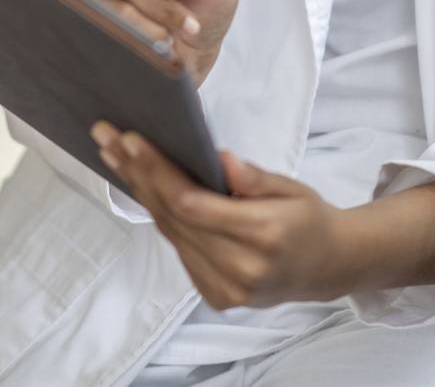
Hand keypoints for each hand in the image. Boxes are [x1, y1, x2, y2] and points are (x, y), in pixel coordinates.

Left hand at [91, 123, 353, 308]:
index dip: (158, 172)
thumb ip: (254, 178)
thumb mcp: (292, 188)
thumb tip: (218, 158)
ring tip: (116, 156)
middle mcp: (241, 270)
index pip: (194, 204)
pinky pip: (181, 249)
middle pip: (174, 218)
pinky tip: (142, 186)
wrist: (326, 266)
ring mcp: (226, 289)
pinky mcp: (216, 296)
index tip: (132, 140)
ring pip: (172, 233)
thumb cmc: (309, 218)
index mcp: (264, 236)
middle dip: (138, 174)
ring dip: (141, 192)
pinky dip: (161, 216)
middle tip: (108, 137)